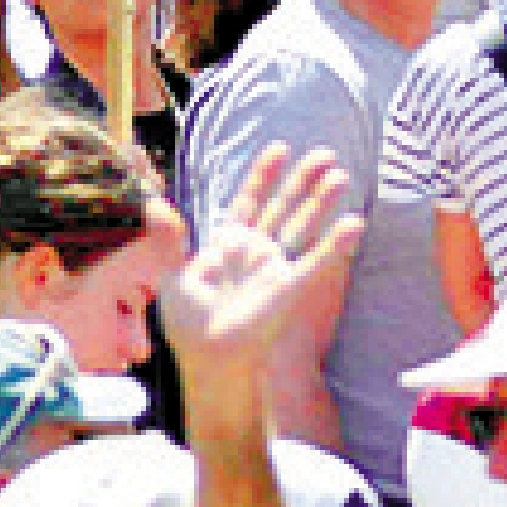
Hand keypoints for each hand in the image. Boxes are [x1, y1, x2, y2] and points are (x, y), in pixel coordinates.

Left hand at [172, 143, 359, 388]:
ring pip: (302, 226)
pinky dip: (334, 244)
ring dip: (321, 201)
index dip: (264, 175)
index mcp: (228, 244)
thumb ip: (167, 240)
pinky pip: (315, 262)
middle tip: (325, 154)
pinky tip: (353, 223)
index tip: (280, 149)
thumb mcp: (172, 275)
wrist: (207, 358)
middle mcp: (256, 251)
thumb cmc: (188, 324)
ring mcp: (275, 267)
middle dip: (302, 180)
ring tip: (340, 175)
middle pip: (284, 206)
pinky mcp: (289, 287)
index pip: (249, 200)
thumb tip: (153, 204)